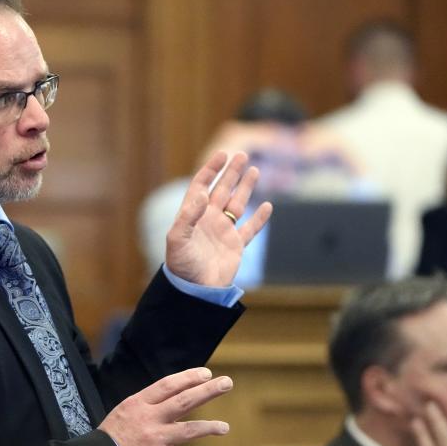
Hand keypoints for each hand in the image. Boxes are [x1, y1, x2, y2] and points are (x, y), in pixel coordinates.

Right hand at [98, 367, 232, 445]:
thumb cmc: (110, 438)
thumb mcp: (124, 412)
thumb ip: (146, 406)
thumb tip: (170, 401)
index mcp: (138, 403)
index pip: (168, 385)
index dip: (188, 378)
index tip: (206, 374)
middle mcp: (149, 418)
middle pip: (184, 401)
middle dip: (207, 391)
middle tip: (226, 383)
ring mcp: (156, 439)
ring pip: (190, 429)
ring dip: (210, 427)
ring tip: (224, 427)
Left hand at [165, 151, 272, 286]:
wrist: (195, 290)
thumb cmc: (181, 265)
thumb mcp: (178, 239)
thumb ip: (188, 216)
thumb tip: (203, 194)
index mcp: (193, 216)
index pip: (201, 186)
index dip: (211, 170)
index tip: (221, 155)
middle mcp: (209, 220)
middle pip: (222, 190)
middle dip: (231, 173)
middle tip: (241, 154)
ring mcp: (223, 232)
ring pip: (237, 204)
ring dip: (245, 187)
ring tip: (253, 169)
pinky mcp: (235, 246)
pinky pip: (250, 229)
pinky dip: (259, 219)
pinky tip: (268, 206)